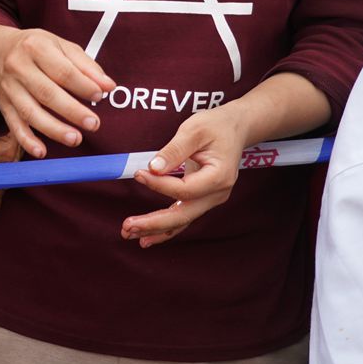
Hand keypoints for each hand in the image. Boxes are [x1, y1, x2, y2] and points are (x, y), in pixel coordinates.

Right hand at [0, 27, 115, 159]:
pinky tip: (41, 151)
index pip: (62, 70)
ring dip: (53, 129)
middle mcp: (18, 67)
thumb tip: (108, 86)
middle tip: (94, 123)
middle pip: (46, 93)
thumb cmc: (37, 49)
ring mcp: (9, 88)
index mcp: (36, 47)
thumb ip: (87, 66)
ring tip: (75, 139)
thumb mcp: (63, 47)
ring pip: (30, 112)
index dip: (83, 85)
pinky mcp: (4, 104)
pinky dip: (26, 140)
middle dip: (72, 111)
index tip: (100, 95)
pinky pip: (14, 125)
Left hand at [122, 104, 251, 247]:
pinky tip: (147, 236)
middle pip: (184, 214)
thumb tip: (153, 168)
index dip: (159, 185)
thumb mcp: (194, 130)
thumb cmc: (215, 126)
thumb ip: (173, 150)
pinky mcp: (202, 199)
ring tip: (130, 234)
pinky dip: (165, 228)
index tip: (138, 174)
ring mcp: (211, 199)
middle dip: (154, 223)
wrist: (234, 129)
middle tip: (128, 226)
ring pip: (182, 220)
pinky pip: (183, 217)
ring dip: (156, 229)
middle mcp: (217, 193)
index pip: (185, 189)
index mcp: (219, 176)